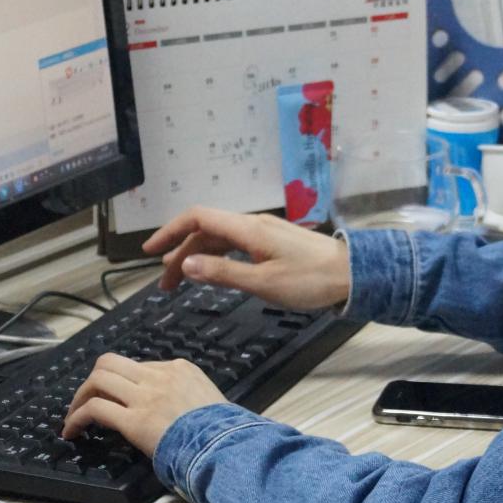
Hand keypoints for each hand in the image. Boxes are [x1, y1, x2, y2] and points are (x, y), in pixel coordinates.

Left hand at [61, 354, 225, 456]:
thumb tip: (174, 408)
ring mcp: (145, 396)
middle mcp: (159, 376)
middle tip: (87, 400)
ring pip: (98, 380)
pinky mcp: (134, 420)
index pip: (139, 366)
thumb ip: (187, 394)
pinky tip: (72, 432)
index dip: (123, 383)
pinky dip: (77, 419)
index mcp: (180, 369)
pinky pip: (95, 410)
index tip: (118, 399)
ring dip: (80, 397)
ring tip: (74, 416)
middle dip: (94, 381)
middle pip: (110, 363)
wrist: (226, 445)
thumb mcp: (208, 399)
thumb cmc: (223, 430)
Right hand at [143, 206, 351, 309]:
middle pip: (205, 231)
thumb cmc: (313, 280)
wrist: (353, 275)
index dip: (169, 231)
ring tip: (180, 281)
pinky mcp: (273, 243)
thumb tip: (187, 264)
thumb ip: (224, 272)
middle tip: (164, 284)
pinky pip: (234, 245)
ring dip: (196, 257)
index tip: (149, 251)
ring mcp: (263, 233)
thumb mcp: (264, 283)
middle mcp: (253, 225)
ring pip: (219, 239)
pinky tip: (212, 273)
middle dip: (178, 253)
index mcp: (248, 229)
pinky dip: (216, 257)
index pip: (198, 218)